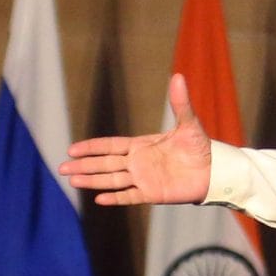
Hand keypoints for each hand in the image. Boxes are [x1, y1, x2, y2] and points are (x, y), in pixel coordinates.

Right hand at [58, 75, 213, 205]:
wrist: (214, 170)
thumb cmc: (200, 146)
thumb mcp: (189, 123)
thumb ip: (180, 103)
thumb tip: (178, 76)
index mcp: (141, 146)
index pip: (110, 146)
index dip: (91, 147)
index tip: (72, 149)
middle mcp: (138, 163)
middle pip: (105, 164)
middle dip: (84, 165)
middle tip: (62, 168)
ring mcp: (143, 179)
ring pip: (112, 180)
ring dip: (93, 181)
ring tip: (73, 181)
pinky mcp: (152, 193)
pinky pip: (130, 196)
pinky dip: (115, 198)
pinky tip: (99, 199)